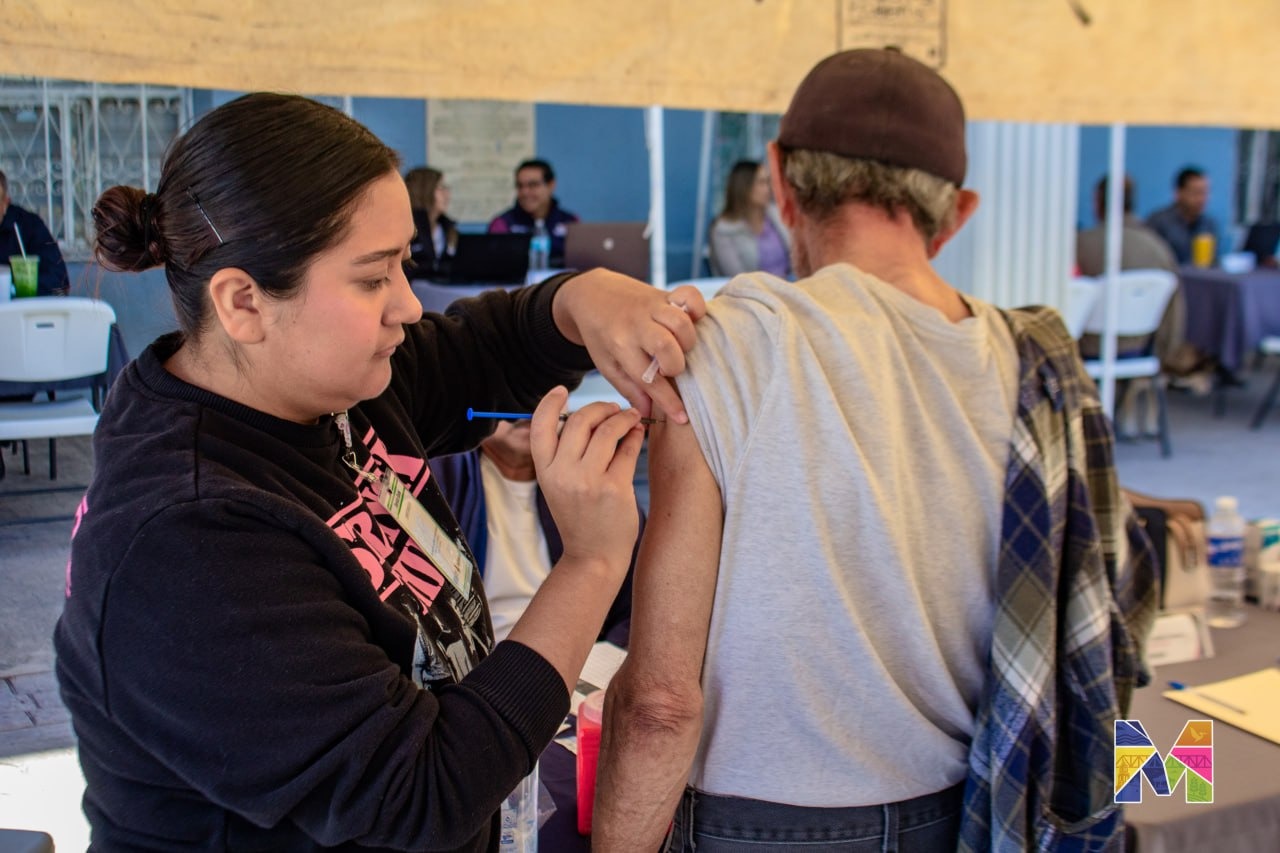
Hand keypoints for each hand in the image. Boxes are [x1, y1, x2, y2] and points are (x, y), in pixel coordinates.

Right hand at [529, 387, 644, 569]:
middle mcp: (563, 474)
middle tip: (613, 408)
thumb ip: (564, 454)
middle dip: (601, 408)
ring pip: (607, 431)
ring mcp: (588, 481)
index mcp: (545, 471)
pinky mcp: (614, 488)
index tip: (562, 390)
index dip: (549, 403)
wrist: (593, 557)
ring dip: (623, 418)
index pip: (541, 425)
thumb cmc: (579, 517)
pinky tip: (639, 433)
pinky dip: (636, 436)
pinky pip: (628, 449)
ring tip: (631, 417)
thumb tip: (589, 416)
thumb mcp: (559, 486)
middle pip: (580, 420)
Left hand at [552, 270, 706, 421]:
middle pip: (667, 346)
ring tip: (679, 348)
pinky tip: (692, 321)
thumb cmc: (601, 334)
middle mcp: (636, 324)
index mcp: (619, 345)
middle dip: (676, 365)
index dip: (668, 401)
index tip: (682, 417)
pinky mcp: (663, 294)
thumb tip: (648, 413)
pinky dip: (697, 308)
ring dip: (687, 341)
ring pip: (681, 322)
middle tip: (669, 368)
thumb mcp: (606, 364)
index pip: (648, 379)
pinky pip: (690, 294)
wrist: (590, 294)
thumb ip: (629, 388)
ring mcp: (651, 306)